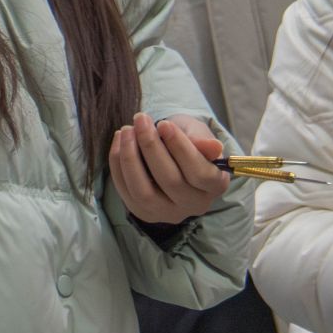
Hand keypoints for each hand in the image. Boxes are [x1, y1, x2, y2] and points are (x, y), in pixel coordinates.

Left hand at [110, 113, 231, 225]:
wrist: (173, 156)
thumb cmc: (190, 141)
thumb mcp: (199, 134)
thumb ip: (202, 140)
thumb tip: (213, 147)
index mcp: (215, 186)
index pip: (199, 172)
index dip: (180, 147)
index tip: (164, 123)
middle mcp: (193, 205)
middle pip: (170, 181)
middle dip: (151, 146)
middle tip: (141, 120)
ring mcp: (166, 212)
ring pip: (143, 192)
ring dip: (130, 157)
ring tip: (127, 130)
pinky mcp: (142, 211)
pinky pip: (125, 190)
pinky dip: (118, 163)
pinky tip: (120, 140)